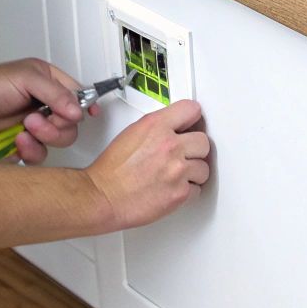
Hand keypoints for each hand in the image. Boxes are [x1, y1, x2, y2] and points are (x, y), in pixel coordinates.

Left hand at [0, 58, 87, 164]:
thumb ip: (56, 94)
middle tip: (34, 120)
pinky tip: (16, 142)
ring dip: (43, 138)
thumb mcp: (27, 78)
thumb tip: (78, 111)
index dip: (86, 106)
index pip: (79, 96)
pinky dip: (30, 151)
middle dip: (56, 126)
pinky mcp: (23, 143)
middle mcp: (46, 105)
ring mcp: (35, 125)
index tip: (91, 115)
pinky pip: (39, 155)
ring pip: (58, 141)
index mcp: (50, 83)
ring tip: (23, 130)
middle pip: (71, 124)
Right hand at [85, 100, 209, 228]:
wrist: (102, 197)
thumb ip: (158, 127)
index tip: (193, 125)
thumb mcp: (132, 133)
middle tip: (185, 155)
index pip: (192, 110)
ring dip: (193, 172)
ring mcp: (177, 170)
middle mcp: (169, 145)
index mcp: (156, 126)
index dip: (193, 119)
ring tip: (176, 175)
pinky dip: (187, 192)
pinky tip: (173, 188)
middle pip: (203, 142)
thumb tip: (175, 128)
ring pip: (204, 168)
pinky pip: (197, 190)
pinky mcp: (180, 193)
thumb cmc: (111, 170)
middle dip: (195, 150)